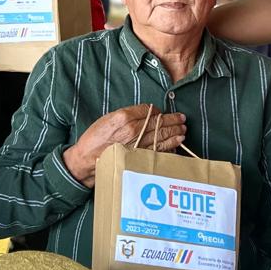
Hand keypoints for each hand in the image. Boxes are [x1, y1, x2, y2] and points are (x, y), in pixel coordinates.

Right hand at [62, 104, 185, 187]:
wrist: (87, 159)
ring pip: (162, 136)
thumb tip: (144, 114)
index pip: (149, 110)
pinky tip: (177, 142)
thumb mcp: (107, 119)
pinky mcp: (140, 157)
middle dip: (172, 120)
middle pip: (159, 123)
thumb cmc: (94, 139)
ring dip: (175, 132)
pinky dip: (170, 145)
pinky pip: (160, 150)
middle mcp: (133, 130)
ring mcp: (138, 145)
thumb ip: (126, 115)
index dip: (157, 110)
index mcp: (124, 117)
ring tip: (182, 129)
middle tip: (181, 118)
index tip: (161, 112)